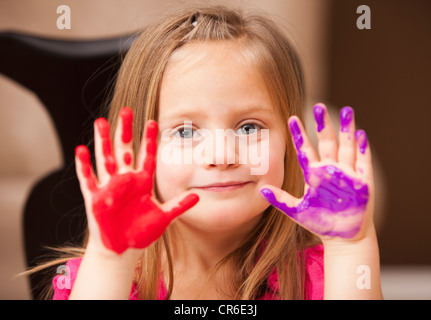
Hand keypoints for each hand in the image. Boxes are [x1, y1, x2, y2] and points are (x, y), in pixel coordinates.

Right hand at [75, 107, 198, 253]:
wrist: (123, 249)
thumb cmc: (142, 233)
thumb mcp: (163, 218)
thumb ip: (179, 206)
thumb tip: (198, 196)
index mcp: (142, 183)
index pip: (147, 156)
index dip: (149, 139)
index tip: (153, 121)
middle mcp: (126, 181)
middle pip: (125, 150)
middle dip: (125, 131)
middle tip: (126, 110)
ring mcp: (109, 188)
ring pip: (105, 159)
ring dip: (103, 141)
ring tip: (101, 122)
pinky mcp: (95, 199)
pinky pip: (89, 179)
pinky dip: (84, 166)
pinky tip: (81, 150)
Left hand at [260, 104, 373, 241]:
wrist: (343, 237)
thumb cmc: (320, 222)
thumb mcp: (297, 210)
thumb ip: (280, 199)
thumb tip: (261, 190)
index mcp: (314, 174)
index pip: (305, 150)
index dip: (299, 135)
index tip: (291, 118)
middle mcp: (330, 170)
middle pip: (326, 142)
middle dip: (323, 125)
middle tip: (318, 107)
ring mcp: (347, 174)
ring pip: (346, 146)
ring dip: (347, 129)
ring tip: (346, 110)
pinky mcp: (363, 182)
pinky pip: (362, 161)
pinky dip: (362, 148)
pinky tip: (360, 134)